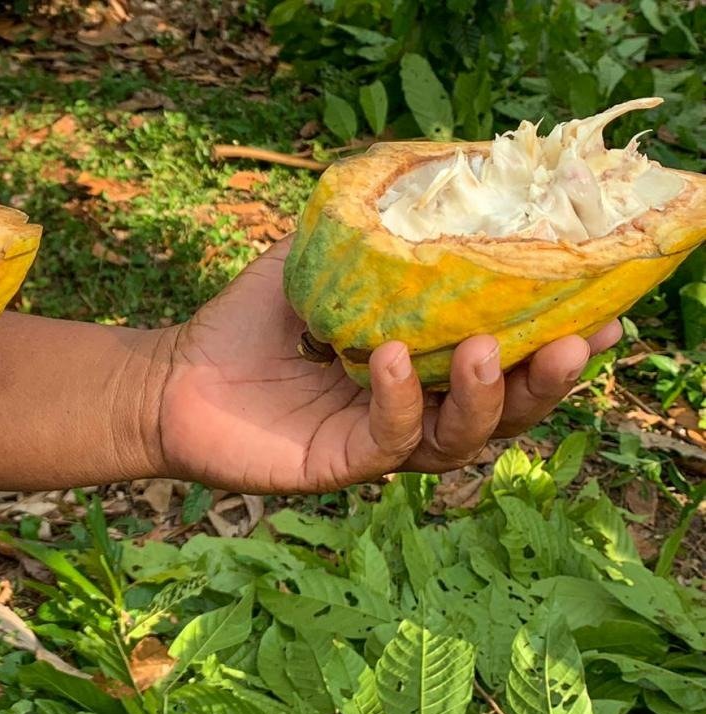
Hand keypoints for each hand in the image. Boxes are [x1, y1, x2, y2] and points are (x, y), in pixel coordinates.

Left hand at [154, 235, 622, 492]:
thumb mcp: (313, 265)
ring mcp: (374, 443)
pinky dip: (398, 400)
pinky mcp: (337, 466)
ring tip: (490, 349)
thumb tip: (425, 181)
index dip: (556, 346)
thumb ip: (366, 236)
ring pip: (459, 439)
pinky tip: (392, 358)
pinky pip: (387, 439)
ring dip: (485, 396)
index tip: (606, 313)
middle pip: (502, 413)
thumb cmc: (243, 326)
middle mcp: (409, 412)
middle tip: (580, 341)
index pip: (504, 364)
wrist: (172, 379)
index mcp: (420, 369)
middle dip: (547, 381)